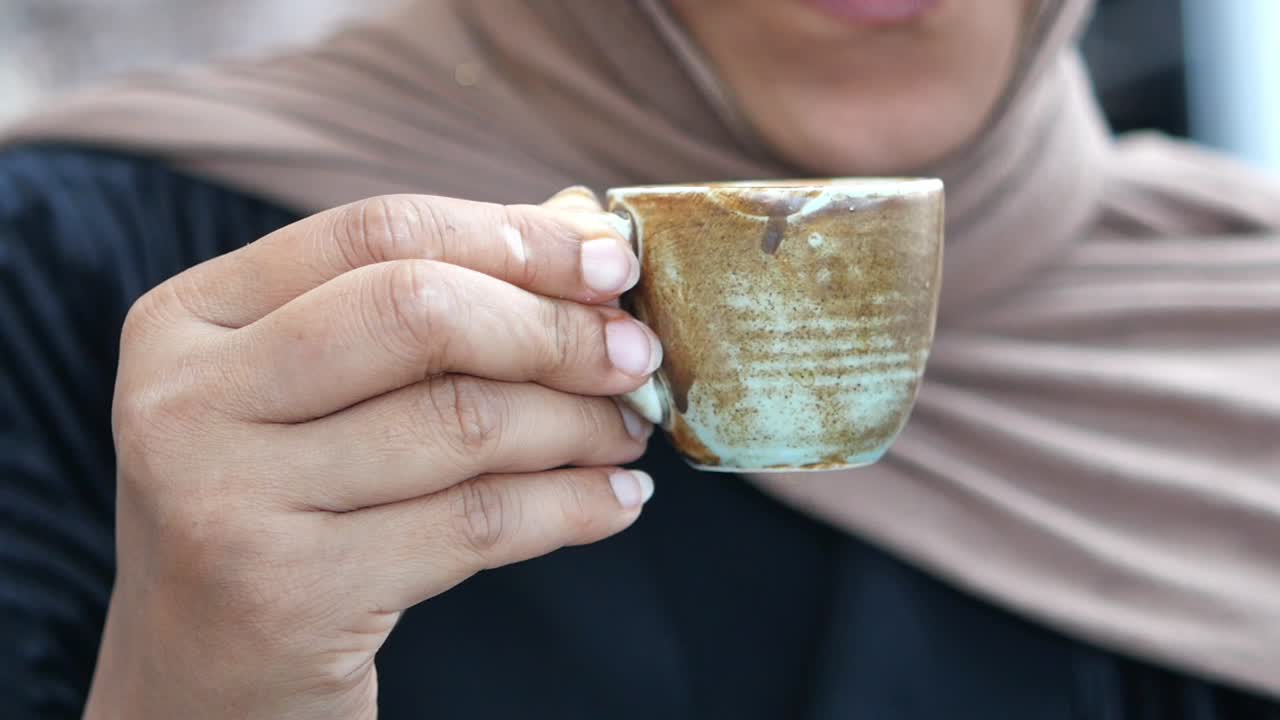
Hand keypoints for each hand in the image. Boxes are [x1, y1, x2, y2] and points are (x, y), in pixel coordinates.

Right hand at [85, 189, 657, 718]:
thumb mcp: (307, 397)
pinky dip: (572, 505)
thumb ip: (418, 310)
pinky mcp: (292, 594)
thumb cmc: (278, 511)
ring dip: (578, 422)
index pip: (377, 233)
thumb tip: (579, 234)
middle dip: (555, 329)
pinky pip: (479, 524)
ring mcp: (229, 499)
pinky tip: (616, 499)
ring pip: (463, 421)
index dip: (514, 238)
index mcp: (189, 319)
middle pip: (419, 313)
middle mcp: (189, 399)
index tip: (611, 261)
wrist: (202, 679)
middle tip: (635, 355)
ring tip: (626, 431)